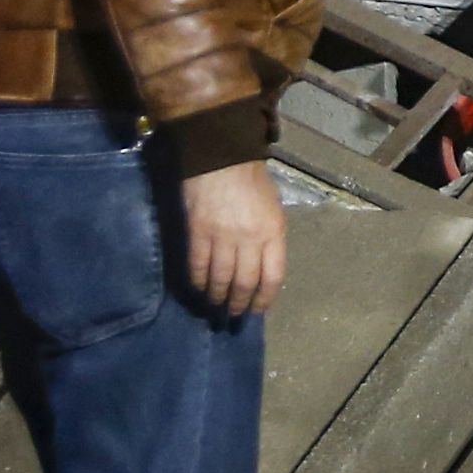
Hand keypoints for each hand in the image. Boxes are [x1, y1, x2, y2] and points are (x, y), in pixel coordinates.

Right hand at [178, 162, 286, 316]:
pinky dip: (198, 282)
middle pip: (245, 283)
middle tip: (234, 315)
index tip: (258, 310)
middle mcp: (250, 239)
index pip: (273, 276)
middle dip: (240, 304)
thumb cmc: (252, 181)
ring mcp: (222, 238)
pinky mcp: (198, 234)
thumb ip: (269, 237)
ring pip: (220, 279)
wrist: (220, 158)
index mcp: (274, 232)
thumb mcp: (273, 208)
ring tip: (216, 306)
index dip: (265, 298)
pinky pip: (198, 267)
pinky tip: (199, 289)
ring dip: (218, 297)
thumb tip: (263, 265)